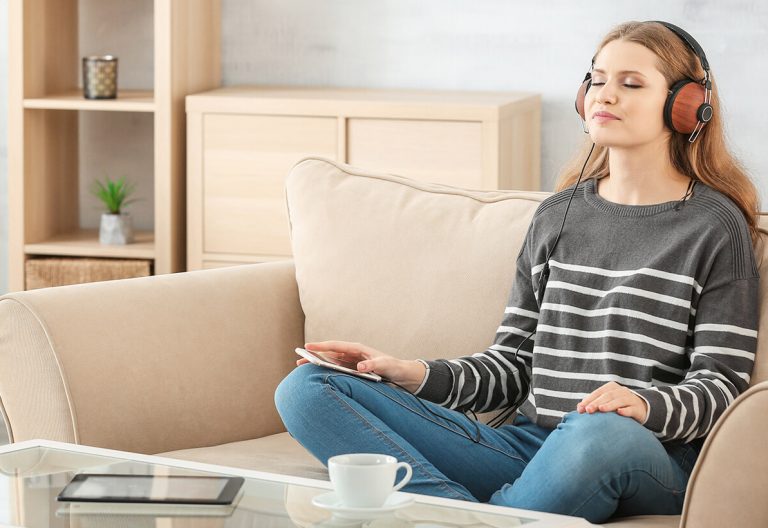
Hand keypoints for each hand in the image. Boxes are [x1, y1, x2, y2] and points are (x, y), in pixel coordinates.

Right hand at [297, 341, 425, 391]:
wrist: (403, 375)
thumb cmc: (395, 367)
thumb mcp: (386, 365)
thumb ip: (374, 365)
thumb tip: (360, 367)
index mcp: (358, 349)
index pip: (336, 346)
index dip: (321, 346)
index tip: (307, 347)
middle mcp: (353, 355)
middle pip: (330, 354)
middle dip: (314, 356)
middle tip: (298, 361)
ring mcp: (352, 363)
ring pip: (331, 363)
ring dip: (318, 365)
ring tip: (303, 369)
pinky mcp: (353, 372)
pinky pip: (337, 371)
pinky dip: (327, 373)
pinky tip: (318, 378)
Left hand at [576, 381, 647, 422]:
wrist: (641, 408)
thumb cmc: (618, 405)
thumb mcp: (607, 401)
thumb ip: (594, 403)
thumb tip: (579, 408)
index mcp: (611, 387)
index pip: (598, 392)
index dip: (589, 400)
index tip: (580, 409)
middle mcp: (621, 391)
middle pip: (607, 396)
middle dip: (596, 402)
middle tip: (588, 410)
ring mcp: (630, 398)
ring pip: (619, 400)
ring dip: (609, 405)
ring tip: (601, 409)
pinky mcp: (637, 408)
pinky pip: (631, 409)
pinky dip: (625, 410)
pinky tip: (619, 412)